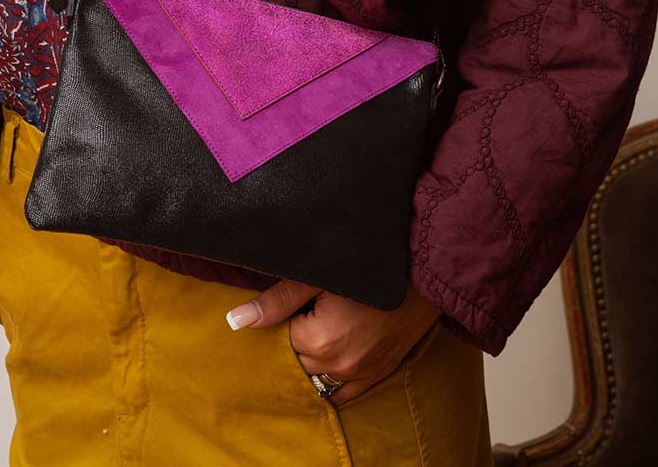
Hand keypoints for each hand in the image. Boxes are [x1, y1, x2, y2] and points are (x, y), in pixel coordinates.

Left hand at [226, 279, 440, 404]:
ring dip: (314, 358)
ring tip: (324, 326)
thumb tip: (235, 322)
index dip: (285, 318)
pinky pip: (344, 393)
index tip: (299, 299)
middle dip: (297, 338)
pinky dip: (332, 380)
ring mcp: (361, 374)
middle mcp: (339, 366)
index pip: (280, 340)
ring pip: (318, 376)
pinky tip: (330, 358)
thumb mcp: (314, 275)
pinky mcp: (378, 374)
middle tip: (311, 307)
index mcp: (319, 341)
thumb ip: (275, 301)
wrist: (423, 269)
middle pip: (297, 360)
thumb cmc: (365, 263)